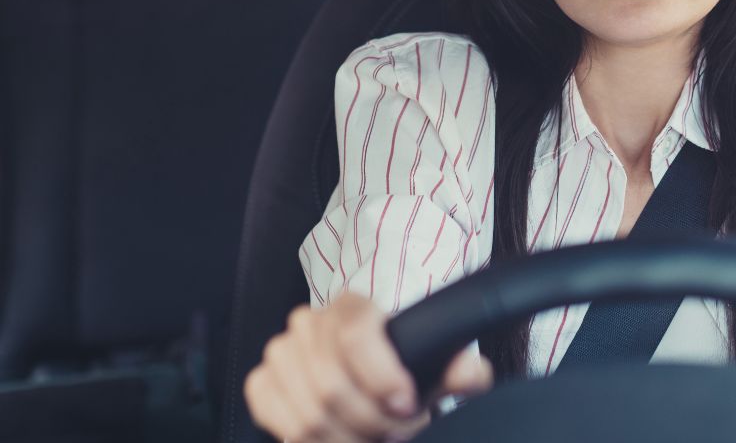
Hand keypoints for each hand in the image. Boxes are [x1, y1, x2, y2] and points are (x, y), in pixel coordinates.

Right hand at [244, 292, 493, 442]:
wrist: (365, 374)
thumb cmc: (398, 369)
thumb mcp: (433, 367)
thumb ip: (458, 369)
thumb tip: (471, 374)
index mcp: (351, 307)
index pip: (357, 335)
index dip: (382, 376)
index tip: (407, 404)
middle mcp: (310, 323)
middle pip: (331, 385)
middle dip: (371, 422)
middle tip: (398, 433)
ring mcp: (281, 351)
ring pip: (307, 413)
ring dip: (346, 440)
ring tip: (374, 440)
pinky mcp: (262, 382)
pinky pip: (278, 421)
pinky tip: (339, 440)